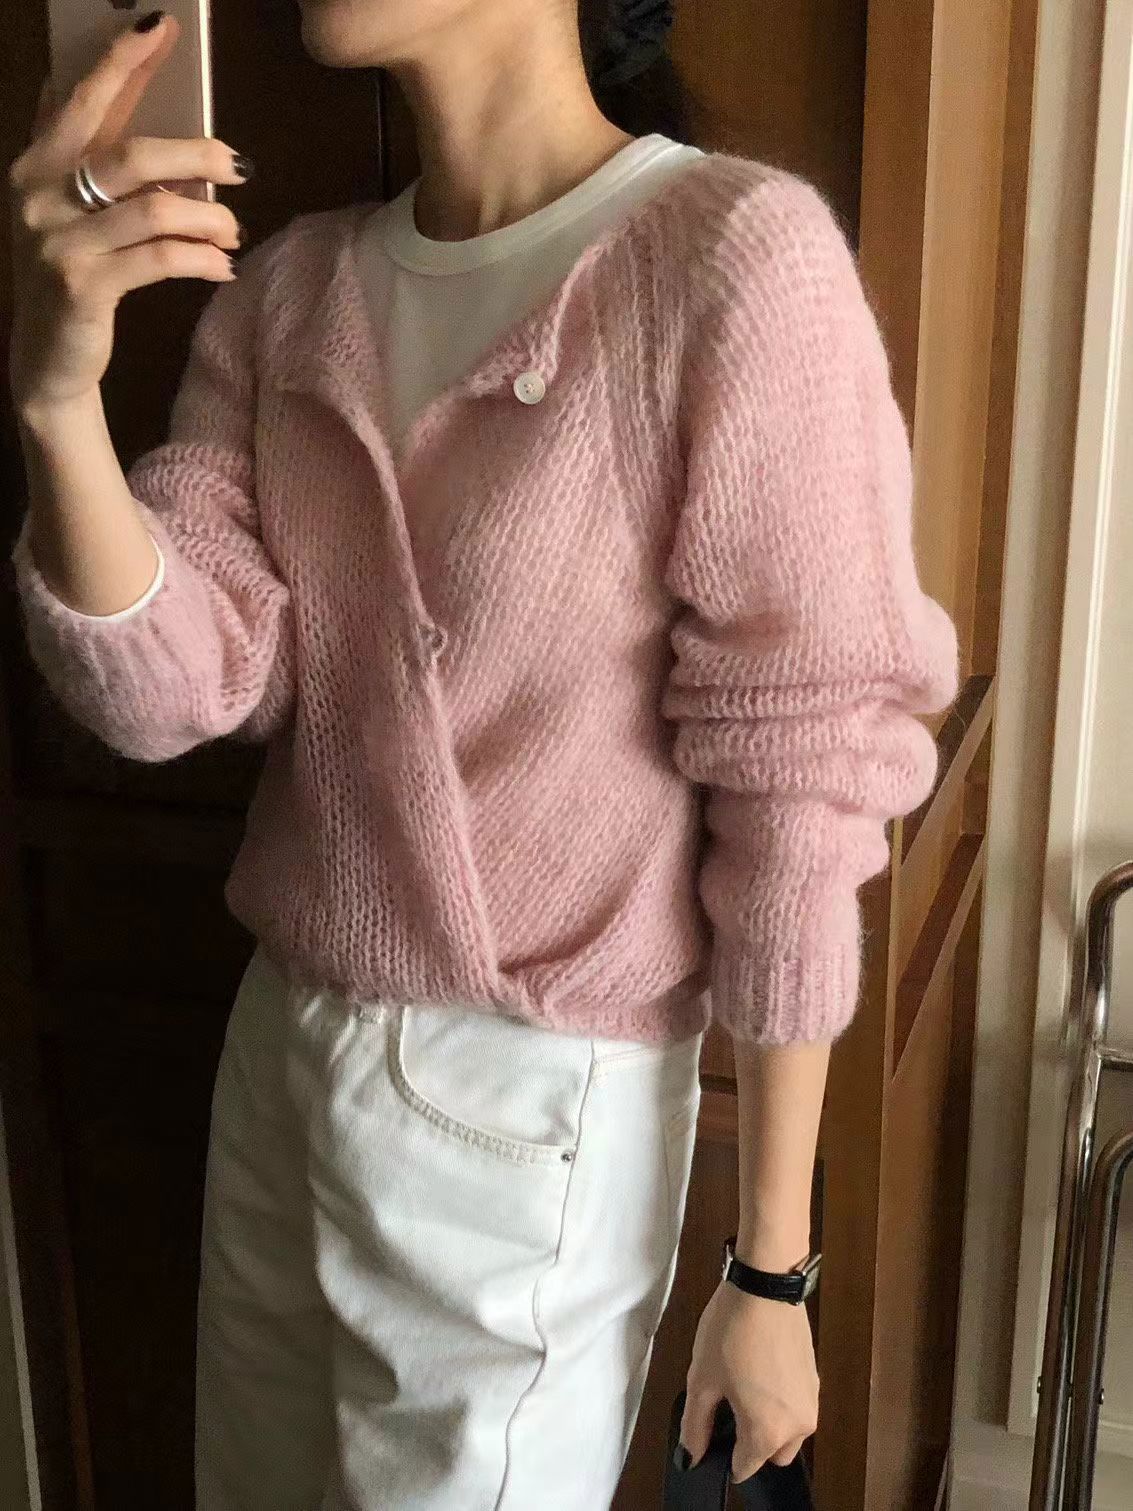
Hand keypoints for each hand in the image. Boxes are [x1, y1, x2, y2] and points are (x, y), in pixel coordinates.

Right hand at [7, 13, 248, 416]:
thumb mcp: (71, 211)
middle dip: (194, 153)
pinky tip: (223, 265)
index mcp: (36, 165)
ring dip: (208, 216)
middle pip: (130, 154)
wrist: (49, 361)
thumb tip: (125, 101)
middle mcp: (40, 195)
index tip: (163, 26)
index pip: (84, 99)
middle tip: (239, 164)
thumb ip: (90, 158)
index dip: (123, 61)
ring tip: (234, 230)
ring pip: (154, 210)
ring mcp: (60, 242)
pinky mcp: (85, 286)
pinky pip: (159, 259)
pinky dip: (200, 259)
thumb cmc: (74, 275)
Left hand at [678, 1279, 818, 1482]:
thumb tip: (691, 1457)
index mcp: (768, 1432)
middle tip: (726, 1405)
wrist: (765, 1284)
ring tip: (741, 1382)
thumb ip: (695, 1426)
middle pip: (772, 1454)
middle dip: (750, 1441)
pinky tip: (758, 1369)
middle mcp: (798, 1425)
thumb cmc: (731, 1332)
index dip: (724, 1455)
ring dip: (768, 1421)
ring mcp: (811, 1400)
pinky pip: (795, 1405)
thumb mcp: (702, 1380)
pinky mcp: (815, 1377)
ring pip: (787, 1431)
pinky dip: (779, 1400)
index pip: (745, 1468)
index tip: (712, 1431)